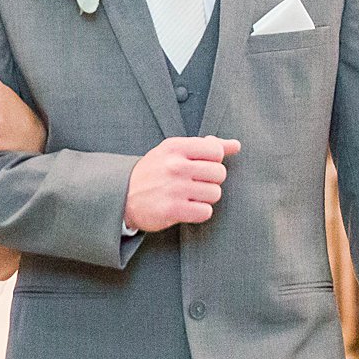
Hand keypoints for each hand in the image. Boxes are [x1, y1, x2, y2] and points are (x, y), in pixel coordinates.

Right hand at [123, 136, 238, 231]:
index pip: (216, 151)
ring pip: (215, 194)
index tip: (200, 166)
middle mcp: (175, 166)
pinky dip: (199, 212)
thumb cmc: (154, 171)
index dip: (214, 161)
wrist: (122, 195)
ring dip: (205, 198)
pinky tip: (186, 208)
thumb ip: (205, 147)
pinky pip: (205, 212)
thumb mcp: (173, 151)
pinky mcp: (172, 210)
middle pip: (219, 173)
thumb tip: (236, 145)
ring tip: (189, 196)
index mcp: (175, 147)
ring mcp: (174, 189)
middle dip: (211, 181)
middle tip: (195, 183)